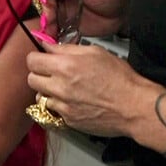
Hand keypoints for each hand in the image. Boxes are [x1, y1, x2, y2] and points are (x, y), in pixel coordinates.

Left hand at [26, 41, 148, 137]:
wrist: (134, 106)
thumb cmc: (119, 77)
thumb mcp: (94, 52)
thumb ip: (67, 48)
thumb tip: (47, 45)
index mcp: (66, 66)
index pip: (32, 60)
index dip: (36, 57)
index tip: (42, 58)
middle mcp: (60, 87)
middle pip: (31, 79)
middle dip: (39, 73)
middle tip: (51, 72)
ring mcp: (63, 106)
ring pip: (39, 96)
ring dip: (47, 91)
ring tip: (62, 87)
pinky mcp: (69, 121)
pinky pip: (53, 110)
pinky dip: (58, 105)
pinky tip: (72, 100)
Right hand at [33, 0, 126, 38]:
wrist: (124, 15)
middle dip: (44, 8)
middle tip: (50, 17)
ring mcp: (64, 7)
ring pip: (46, 14)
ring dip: (46, 23)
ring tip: (52, 30)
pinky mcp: (66, 22)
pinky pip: (54, 27)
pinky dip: (52, 33)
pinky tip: (54, 36)